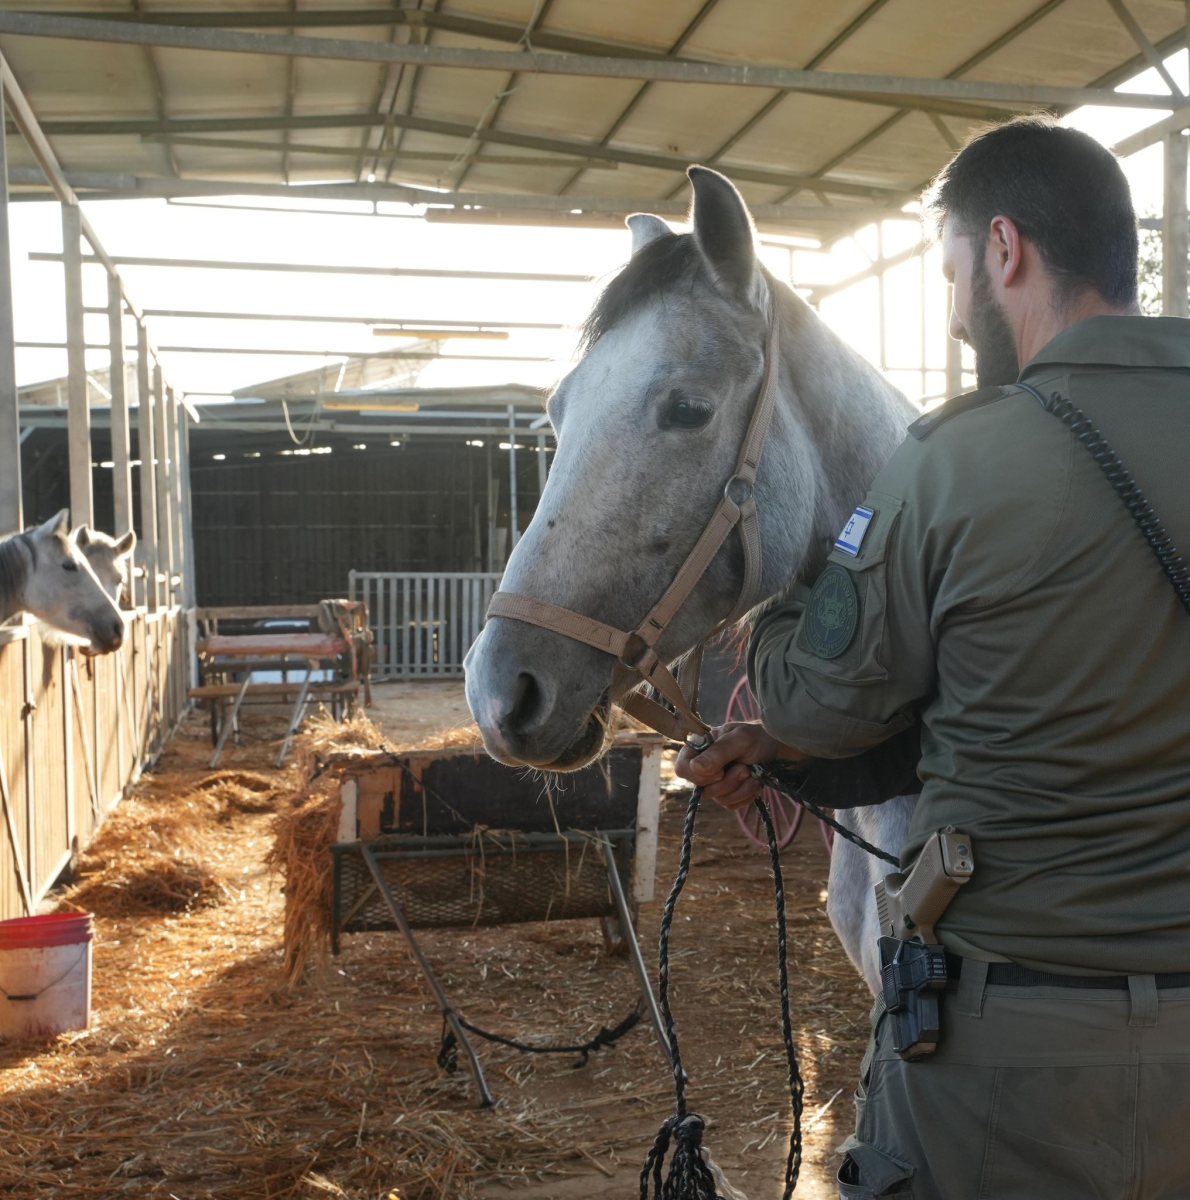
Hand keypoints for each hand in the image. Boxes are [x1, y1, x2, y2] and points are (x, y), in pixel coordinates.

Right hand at [674, 721, 806, 809]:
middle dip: (727, 782)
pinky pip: (731, 805)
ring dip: (740, 788)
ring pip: (718, 799)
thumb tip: (695, 768)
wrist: (787, 751)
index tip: (720, 770)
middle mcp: (708, 764)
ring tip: (753, 773)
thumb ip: (718, 753)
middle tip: (745, 768)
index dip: (698, 775)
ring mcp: (720, 781)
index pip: (682, 767)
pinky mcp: (734, 794)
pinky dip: (746, 796)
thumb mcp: (741, 740)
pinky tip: (756, 784)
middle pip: (702, 788)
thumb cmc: (763, 738)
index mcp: (703, 747)